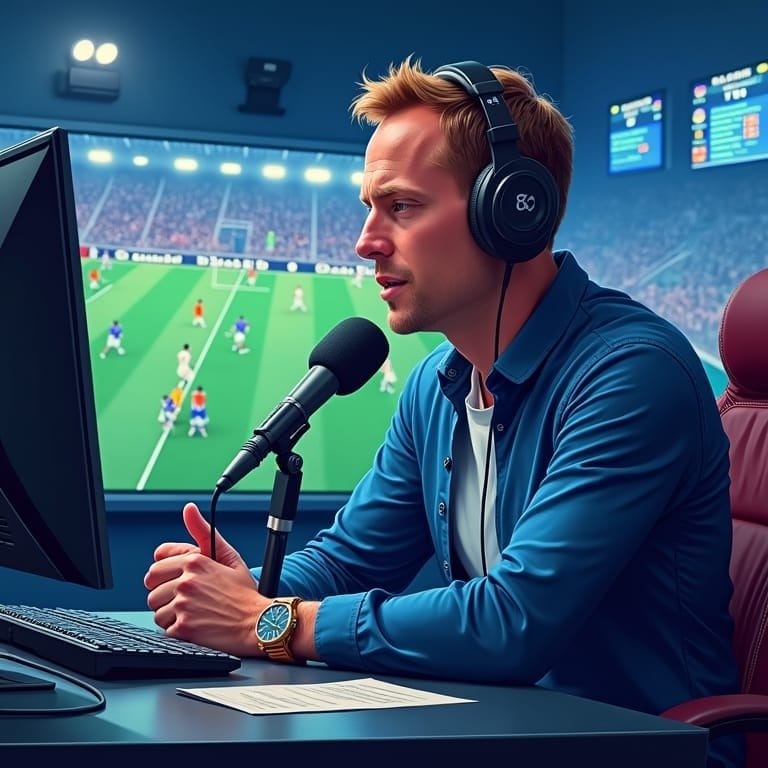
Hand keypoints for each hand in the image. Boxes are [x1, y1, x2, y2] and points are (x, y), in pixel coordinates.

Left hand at [144, 502, 269, 656]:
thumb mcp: (227, 556)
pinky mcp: (183, 627)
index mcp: (194, 562)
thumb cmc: (243, 591)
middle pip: (152, 591)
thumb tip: (188, 509)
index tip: (175, 583)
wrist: (256, 622)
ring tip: (192, 613)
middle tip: (183, 600)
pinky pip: (165, 629)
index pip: (155, 569)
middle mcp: (186, 581)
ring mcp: (183, 605)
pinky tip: (195, 625)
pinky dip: (177, 630)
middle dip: (164, 596)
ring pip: (157, 611)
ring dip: (171, 615)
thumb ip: (203, 531)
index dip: (164, 578)